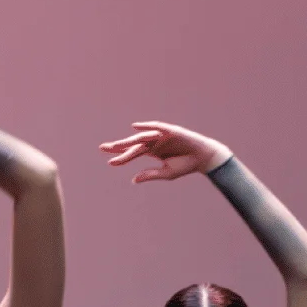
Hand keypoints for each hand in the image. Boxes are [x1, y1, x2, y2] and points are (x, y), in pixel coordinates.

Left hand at [100, 121, 231, 184]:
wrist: (203, 159)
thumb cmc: (185, 166)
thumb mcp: (166, 173)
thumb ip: (150, 174)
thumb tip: (133, 180)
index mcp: (152, 152)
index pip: (133, 154)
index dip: (121, 158)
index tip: (109, 162)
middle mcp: (154, 142)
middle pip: (133, 144)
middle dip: (119, 146)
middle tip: (103, 148)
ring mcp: (162, 136)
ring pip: (142, 137)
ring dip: (130, 140)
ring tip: (117, 145)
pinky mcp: (171, 130)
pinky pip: (156, 127)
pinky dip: (146, 126)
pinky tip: (135, 127)